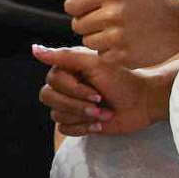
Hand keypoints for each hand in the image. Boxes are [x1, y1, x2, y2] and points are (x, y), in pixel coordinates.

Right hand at [32, 42, 166, 135]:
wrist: (143, 103)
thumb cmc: (122, 80)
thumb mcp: (94, 64)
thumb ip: (64, 56)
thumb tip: (34, 49)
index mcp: (68, 69)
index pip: (52, 81)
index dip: (73, 90)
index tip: (97, 92)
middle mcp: (66, 85)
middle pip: (49, 98)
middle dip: (76, 105)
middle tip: (99, 104)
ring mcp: (71, 104)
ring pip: (56, 114)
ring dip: (82, 117)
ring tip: (103, 114)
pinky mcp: (77, 121)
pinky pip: (64, 128)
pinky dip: (82, 128)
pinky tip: (99, 124)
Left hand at [57, 0, 178, 66]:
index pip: (71, 4)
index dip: (79, 7)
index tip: (93, 8)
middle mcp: (114, 12)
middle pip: (77, 25)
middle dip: (88, 23)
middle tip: (109, 20)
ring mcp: (120, 36)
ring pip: (87, 41)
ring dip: (98, 38)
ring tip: (118, 31)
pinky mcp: (125, 56)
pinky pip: (101, 56)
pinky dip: (110, 52)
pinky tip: (126, 43)